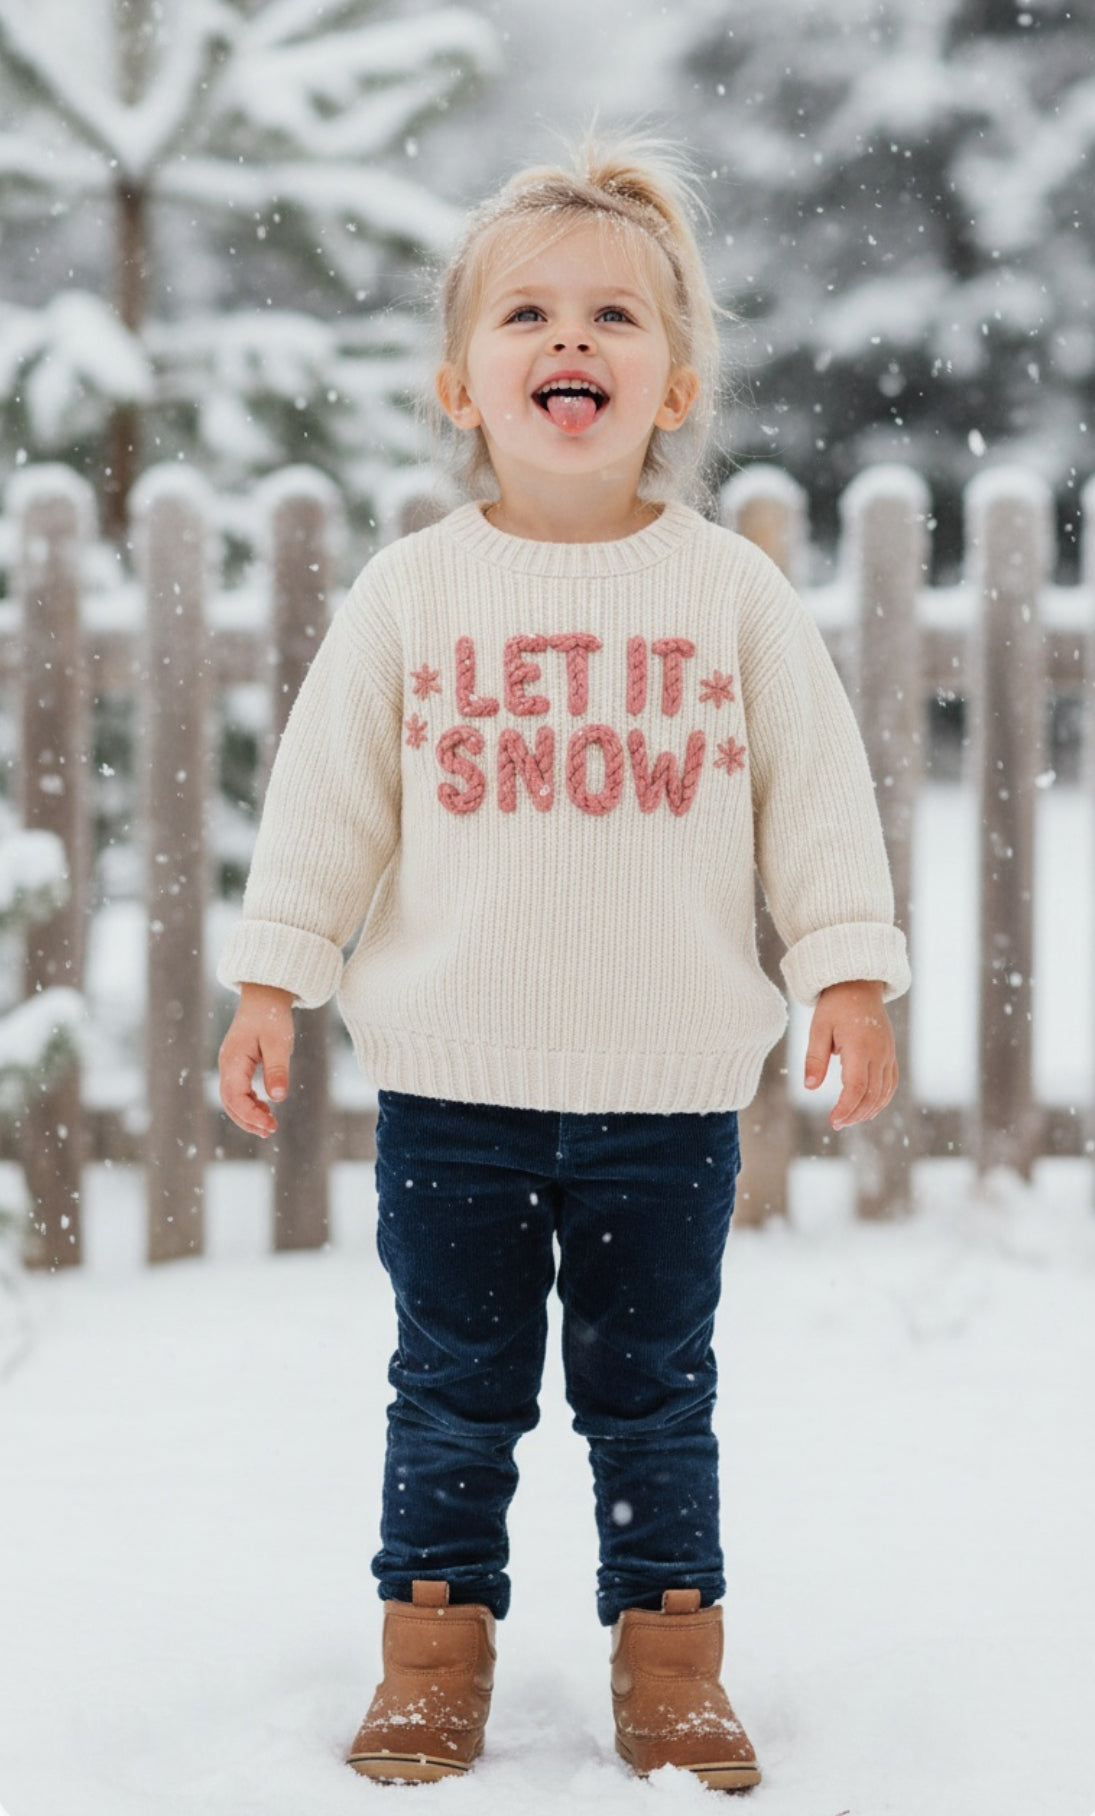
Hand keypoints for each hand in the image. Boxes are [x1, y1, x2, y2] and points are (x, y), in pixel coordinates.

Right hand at [218, 982, 295, 1137]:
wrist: (264, 996)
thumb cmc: (271, 1017)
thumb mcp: (278, 1043)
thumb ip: (277, 1070)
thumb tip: (278, 1098)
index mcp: (233, 1060)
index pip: (234, 1097)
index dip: (250, 1115)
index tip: (269, 1125)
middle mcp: (227, 1065)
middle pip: (230, 1102)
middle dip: (248, 1120)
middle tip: (270, 1131)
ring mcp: (230, 1065)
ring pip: (233, 1099)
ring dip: (249, 1114)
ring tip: (269, 1125)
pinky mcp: (237, 1065)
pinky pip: (238, 1090)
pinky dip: (250, 1103)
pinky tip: (266, 1109)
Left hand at [804, 979, 897, 1129]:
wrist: (859, 985)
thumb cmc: (835, 1006)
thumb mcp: (818, 1029)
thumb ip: (815, 1059)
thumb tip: (810, 1087)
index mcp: (859, 1046)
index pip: (856, 1087)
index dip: (846, 1108)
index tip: (833, 1121)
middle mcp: (878, 1053)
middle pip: (872, 1094)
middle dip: (855, 1114)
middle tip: (836, 1124)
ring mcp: (888, 1054)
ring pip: (884, 1092)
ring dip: (868, 1110)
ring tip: (848, 1119)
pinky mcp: (890, 1054)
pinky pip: (891, 1083)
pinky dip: (881, 1100)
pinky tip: (867, 1108)